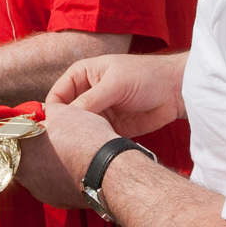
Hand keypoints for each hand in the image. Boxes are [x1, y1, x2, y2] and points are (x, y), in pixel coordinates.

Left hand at [12, 100, 116, 210]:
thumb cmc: (84, 138)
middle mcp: (22, 174)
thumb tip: (38, 111)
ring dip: (45, 164)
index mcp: (18, 148)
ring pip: (36, 173)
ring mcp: (38, 191)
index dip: (16, 128)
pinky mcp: (55, 201)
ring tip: (65, 153)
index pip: (5, 136)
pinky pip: (52, 185)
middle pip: (20, 156)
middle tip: (49, 138)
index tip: (26, 126)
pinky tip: (73, 168)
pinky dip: (59, 177)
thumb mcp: (61, 111)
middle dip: (31, 147)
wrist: (108, 169)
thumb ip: (42, 111)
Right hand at [47, 53, 185, 137]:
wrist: (175, 91)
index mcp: (82, 75)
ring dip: (78, 138)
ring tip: (77, 149)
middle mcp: (87, 93)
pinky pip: (95, 137)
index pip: (57, 95)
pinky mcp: (111, 127)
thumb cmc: (146, 76)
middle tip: (62, 144)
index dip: (52, 112)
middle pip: (66, 114)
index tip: (50, 129)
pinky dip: (93, 144)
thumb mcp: (114, 84)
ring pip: (79, 128)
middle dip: (64, 128)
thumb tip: (65, 118)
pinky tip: (92, 151)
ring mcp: (99, 111)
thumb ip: (89, 101)